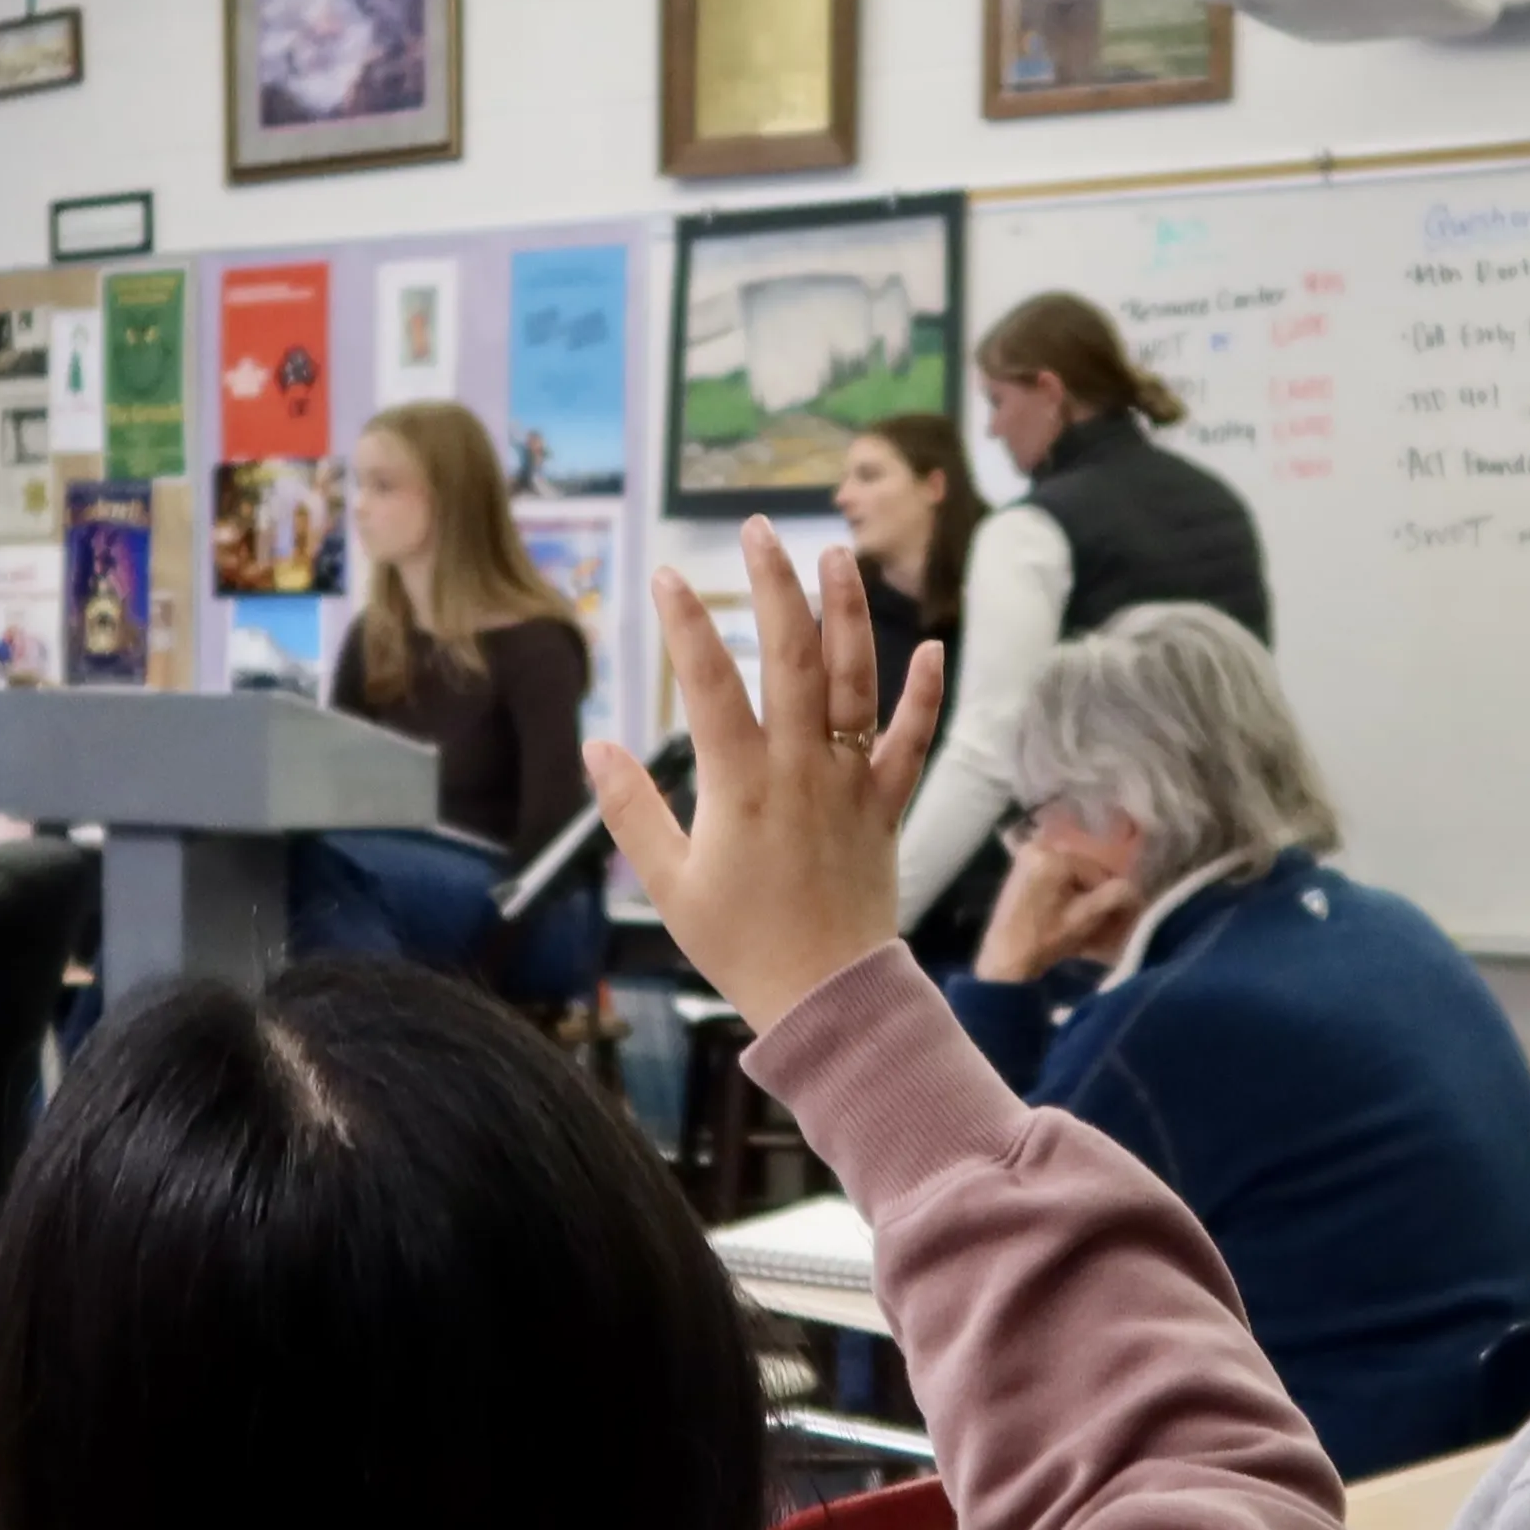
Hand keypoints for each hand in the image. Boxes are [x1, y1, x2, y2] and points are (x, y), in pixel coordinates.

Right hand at [583, 520, 943, 1034]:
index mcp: (740, 785)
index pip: (708, 683)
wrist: (829, 998)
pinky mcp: (886, 805)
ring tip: (836, 556)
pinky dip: (925, 695)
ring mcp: (850, 782)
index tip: (666, 575)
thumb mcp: (669, 884)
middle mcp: (800, 769)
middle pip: (791, 657)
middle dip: (774, 585)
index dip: (686, 624)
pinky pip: (911, 741)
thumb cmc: (741, 947)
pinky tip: (933, 648)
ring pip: (855, 681)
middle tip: (758, 531)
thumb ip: (630, 809)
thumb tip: (597, 743)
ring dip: (848, 613)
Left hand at [973, 834, 1139, 983]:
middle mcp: (1037, 848)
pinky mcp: (1021, 870)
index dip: (1113, 894)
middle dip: (1099, 894)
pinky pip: (1056, 876)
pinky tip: (1074, 913)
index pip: (1098, 870)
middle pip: (1085, 870)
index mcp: (1052, 856)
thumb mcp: (1085, 918)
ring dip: (1086, 894)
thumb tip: (1135, 889)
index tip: (1124, 916)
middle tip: (1111, 919)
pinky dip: (1069, 892)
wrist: (1004, 960)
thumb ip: (1114, 897)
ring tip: (1093, 920)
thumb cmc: (1044, 940)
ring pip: (1072, 874)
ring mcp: (1026, 857)